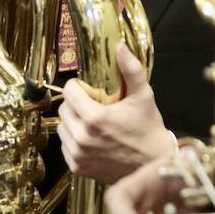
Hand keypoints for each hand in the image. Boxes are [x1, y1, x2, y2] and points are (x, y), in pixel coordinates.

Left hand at [58, 42, 171, 183]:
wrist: (152, 165)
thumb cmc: (148, 128)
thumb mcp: (144, 95)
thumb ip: (131, 69)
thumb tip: (119, 45)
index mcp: (95, 118)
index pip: (69, 91)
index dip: (78, 86)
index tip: (89, 89)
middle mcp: (82, 138)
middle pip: (63, 109)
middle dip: (75, 103)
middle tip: (93, 105)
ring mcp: (78, 155)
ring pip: (62, 127)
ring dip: (73, 121)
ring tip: (91, 122)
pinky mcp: (77, 168)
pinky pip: (65, 146)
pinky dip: (74, 139)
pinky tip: (91, 138)